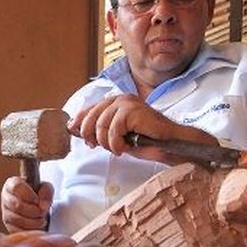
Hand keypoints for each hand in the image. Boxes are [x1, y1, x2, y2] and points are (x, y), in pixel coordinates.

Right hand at [0, 176, 52, 232]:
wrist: (38, 207)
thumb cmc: (39, 194)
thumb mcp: (46, 188)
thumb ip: (46, 193)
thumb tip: (42, 207)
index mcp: (12, 184)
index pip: (16, 187)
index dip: (28, 194)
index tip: (37, 200)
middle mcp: (6, 198)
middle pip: (17, 205)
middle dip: (33, 211)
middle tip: (43, 212)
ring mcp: (5, 212)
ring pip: (16, 219)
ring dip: (33, 222)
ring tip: (42, 220)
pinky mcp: (8, 226)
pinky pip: (16, 231)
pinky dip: (29, 230)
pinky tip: (37, 227)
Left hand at [68, 94, 218, 163]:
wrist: (169, 142)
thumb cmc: (146, 140)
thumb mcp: (117, 135)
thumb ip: (101, 129)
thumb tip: (78, 130)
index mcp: (115, 102)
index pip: (89, 109)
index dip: (79, 122)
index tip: (77, 135)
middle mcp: (119, 99)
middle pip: (91, 117)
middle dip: (92, 135)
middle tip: (98, 147)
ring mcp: (126, 102)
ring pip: (101, 126)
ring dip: (107, 143)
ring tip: (119, 148)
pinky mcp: (132, 110)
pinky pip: (113, 131)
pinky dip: (117, 144)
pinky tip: (126, 147)